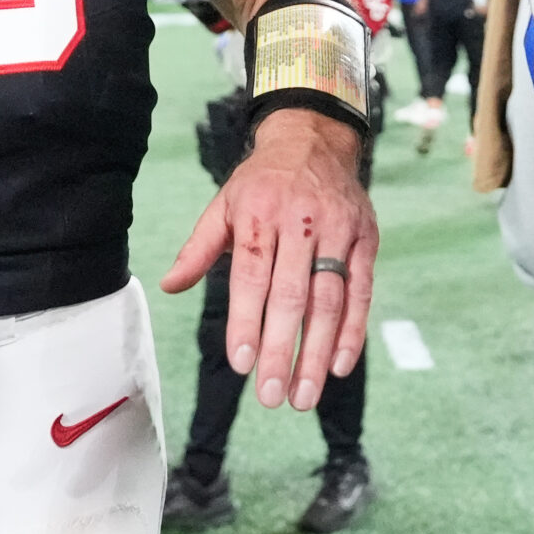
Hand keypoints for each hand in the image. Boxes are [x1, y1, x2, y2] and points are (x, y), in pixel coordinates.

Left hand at [161, 108, 376, 412]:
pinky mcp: (365, 237)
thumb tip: (168, 286)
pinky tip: (338, 366)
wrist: (315, 138)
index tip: (242, 364)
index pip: (252, 275)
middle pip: (292, 294)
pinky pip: (361, 289)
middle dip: (283, 349)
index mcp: (258, 213)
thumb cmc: (262, 182)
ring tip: (303, 395)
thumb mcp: (224, 204)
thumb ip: (198, 248)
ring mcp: (337, 229)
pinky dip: (353, 330)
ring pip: (329, 298)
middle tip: (272, 395)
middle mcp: (300, 221)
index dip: (246, 320)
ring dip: (318, 351)